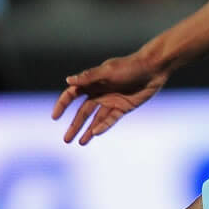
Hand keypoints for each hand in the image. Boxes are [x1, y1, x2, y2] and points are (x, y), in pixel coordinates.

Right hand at [52, 53, 167, 144]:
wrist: (153, 68)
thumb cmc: (130, 66)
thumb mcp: (108, 71)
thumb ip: (89, 77)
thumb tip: (68, 80)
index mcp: (92, 82)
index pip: (72, 94)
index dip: (63, 105)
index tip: (55, 117)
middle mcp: (100, 92)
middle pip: (83, 112)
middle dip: (74, 125)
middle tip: (66, 140)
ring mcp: (111, 101)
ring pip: (95, 119)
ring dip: (87, 130)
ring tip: (79, 142)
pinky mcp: (123, 107)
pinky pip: (110, 120)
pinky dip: (103, 127)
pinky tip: (95, 134)